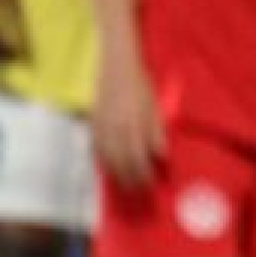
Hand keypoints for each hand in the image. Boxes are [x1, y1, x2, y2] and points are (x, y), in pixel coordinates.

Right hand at [94, 56, 164, 188]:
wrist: (115, 66)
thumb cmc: (139, 85)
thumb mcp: (154, 106)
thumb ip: (156, 133)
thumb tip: (162, 156)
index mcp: (133, 125)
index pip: (138, 160)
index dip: (144, 175)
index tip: (151, 185)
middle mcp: (115, 130)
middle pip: (121, 164)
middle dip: (130, 180)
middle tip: (139, 191)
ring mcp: (101, 128)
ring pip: (107, 160)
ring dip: (116, 175)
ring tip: (125, 185)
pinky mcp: (93, 125)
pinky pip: (96, 150)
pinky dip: (103, 163)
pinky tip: (109, 168)